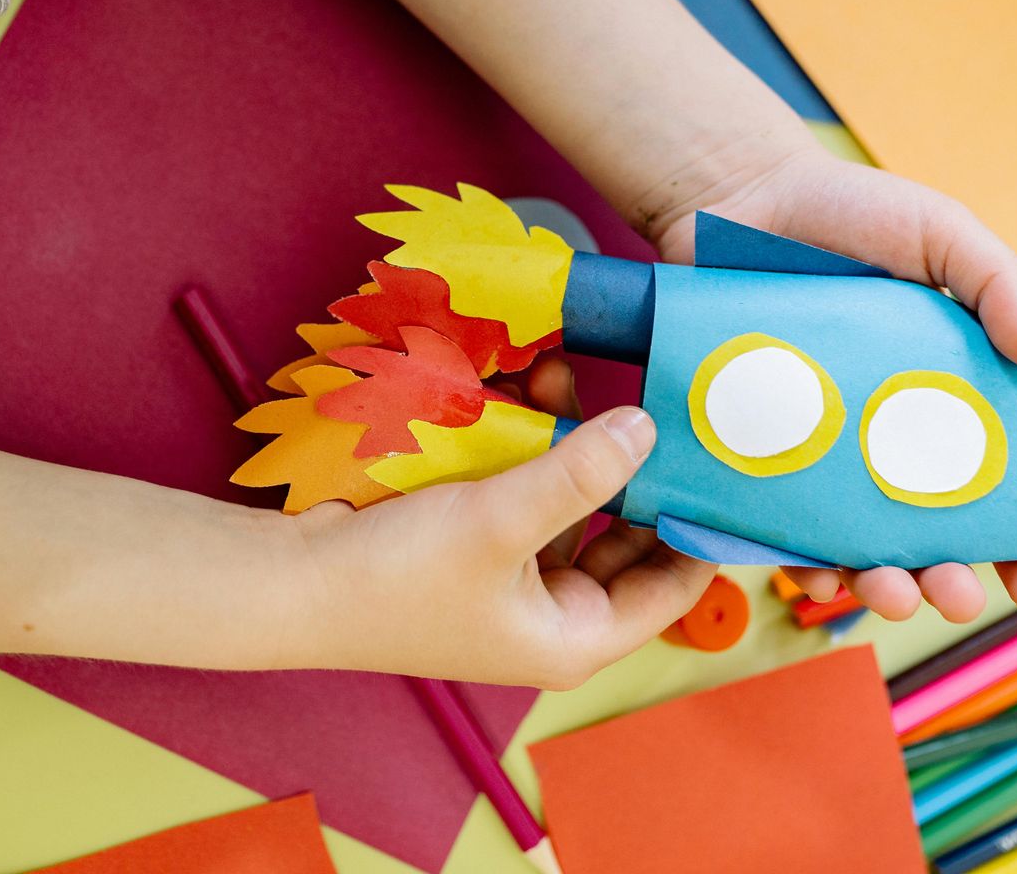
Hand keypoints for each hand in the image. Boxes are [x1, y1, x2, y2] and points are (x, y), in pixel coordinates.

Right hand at [287, 392, 715, 687]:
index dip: (703, 526)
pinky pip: (532, 490)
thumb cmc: (396, 578)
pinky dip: (535, 448)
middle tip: (652, 400)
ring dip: (578, 446)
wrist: (290, 583)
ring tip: (567, 379)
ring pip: (579, 504)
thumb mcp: (501, 520)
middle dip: (634, 469)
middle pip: (631, 537)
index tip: (725, 457)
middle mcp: (556, 613)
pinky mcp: (481, 544)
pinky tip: (529, 393)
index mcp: (578, 637)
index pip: (676, 585)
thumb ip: (581, 474)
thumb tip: (648, 429)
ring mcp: (516, 578)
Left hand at [639, 134, 1016, 624]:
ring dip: (880, 583)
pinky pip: (777, 522)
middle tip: (956, 595)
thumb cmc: (849, 213)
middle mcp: (888, 436)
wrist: (738, 191)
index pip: (1001, 486)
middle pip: (930, 532)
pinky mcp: (758, 446)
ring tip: (890, 592)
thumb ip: (999, 284)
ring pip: (857, 542)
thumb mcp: (941, 234)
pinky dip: (797, 556)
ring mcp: (823, 447)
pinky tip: (813, 570)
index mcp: (950, 397)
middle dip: (950, 579)